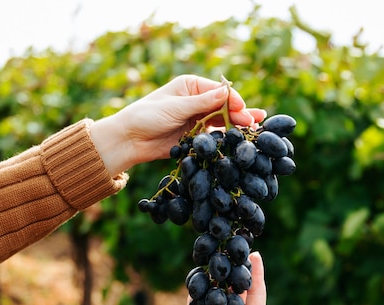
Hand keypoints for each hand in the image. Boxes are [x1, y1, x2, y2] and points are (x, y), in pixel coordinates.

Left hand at [89, 74, 266, 176]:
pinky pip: (213, 136)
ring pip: (221, 121)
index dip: (232, 99)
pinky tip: (238, 140)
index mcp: (190, 86)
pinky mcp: (194, 136)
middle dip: (238, 113)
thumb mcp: (175, 107)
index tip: (243, 109)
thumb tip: (227, 92)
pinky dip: (225, 138)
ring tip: (254, 129)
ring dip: (236, 125)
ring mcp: (196, 119)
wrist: (129, 140)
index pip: (218, 90)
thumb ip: (202, 102)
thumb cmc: (147, 116)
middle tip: (253, 122)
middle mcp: (196, 101)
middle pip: (223, 106)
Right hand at [178, 252, 316, 304]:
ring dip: (214, 282)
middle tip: (232, 251)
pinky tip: (193, 280)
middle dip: (234, 274)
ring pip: (215, 300)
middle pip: (235, 294)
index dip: (256, 275)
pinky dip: (194, 297)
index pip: (256, 295)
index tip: (255, 253)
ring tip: (213, 262)